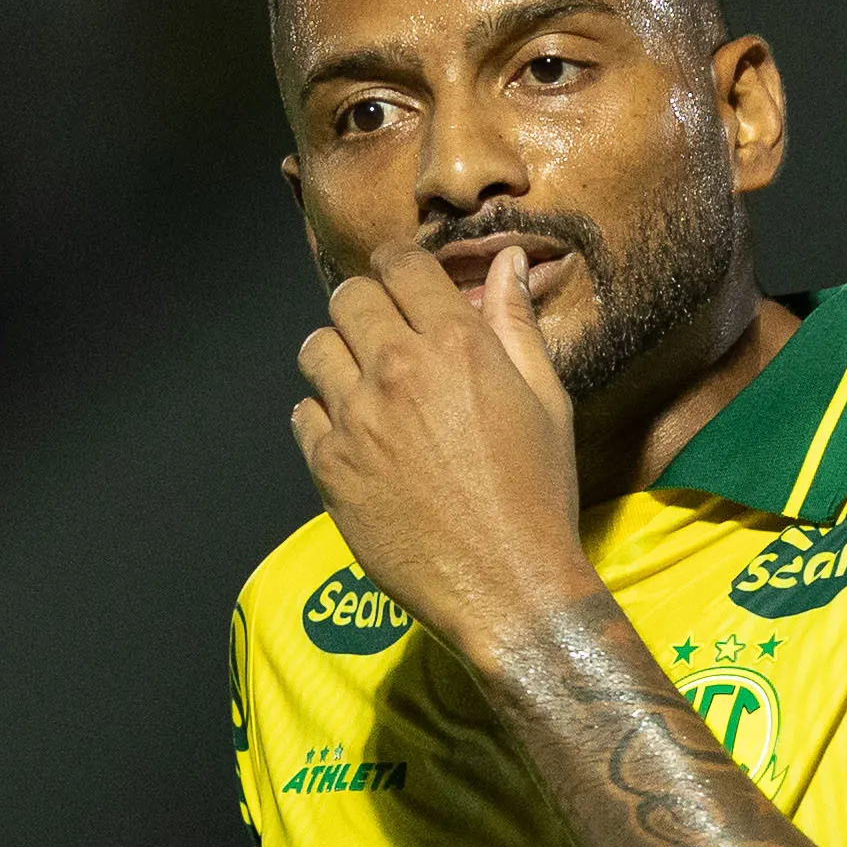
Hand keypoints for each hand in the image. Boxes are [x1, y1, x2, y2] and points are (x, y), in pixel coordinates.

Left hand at [289, 243, 594, 665]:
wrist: (506, 583)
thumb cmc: (536, 493)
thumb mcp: (545, 400)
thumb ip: (516, 325)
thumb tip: (506, 263)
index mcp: (456, 344)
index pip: (401, 264)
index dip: (399, 265)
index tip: (401, 280)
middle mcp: (397, 370)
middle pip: (349, 298)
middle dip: (366, 304)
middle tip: (382, 330)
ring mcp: (355, 419)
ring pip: (315, 348)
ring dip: (336, 353)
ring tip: (363, 380)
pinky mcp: (328, 466)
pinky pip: (301, 413)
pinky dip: (320, 413)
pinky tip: (352, 432)